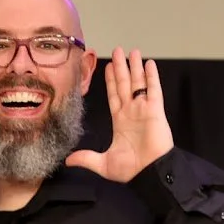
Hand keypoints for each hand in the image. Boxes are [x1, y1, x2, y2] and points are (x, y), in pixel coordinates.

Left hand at [66, 49, 172, 183]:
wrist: (149, 172)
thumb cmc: (130, 168)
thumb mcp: (102, 163)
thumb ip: (86, 158)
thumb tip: (68, 160)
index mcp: (120, 121)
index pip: (113, 95)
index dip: (110, 81)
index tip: (107, 67)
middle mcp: (131, 112)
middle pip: (124, 84)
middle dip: (120, 68)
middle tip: (118, 51)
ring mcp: (144, 110)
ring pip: (138, 83)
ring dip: (135, 67)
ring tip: (132, 52)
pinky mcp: (155, 111)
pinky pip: (153, 90)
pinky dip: (151, 77)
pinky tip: (149, 64)